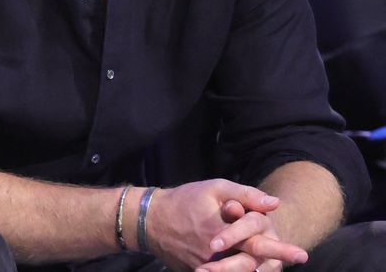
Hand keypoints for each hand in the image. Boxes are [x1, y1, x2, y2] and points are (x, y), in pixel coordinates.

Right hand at [145, 179, 303, 271]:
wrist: (149, 220)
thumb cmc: (184, 200)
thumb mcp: (213, 188)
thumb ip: (245, 195)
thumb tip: (274, 204)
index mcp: (221, 231)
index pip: (256, 242)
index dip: (280, 249)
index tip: (301, 254)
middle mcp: (215, 253)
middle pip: (250, 263)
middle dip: (274, 262)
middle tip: (297, 260)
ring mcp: (205, 266)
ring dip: (252, 269)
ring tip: (269, 266)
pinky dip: (232, 271)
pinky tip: (245, 266)